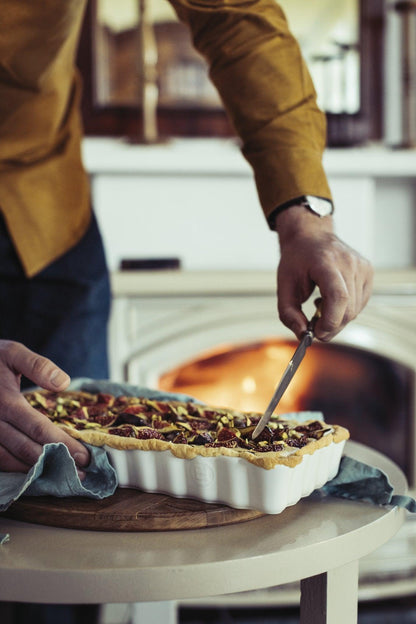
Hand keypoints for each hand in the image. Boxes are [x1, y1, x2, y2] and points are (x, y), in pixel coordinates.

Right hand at [0, 341, 89, 473]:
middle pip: (26, 449)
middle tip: (80, 473)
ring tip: (61, 475)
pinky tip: (33, 472)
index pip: (38, 428)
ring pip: (9, 461)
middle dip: (55, 462)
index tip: (85, 455)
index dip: (63, 444)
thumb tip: (64, 383)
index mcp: (4, 401)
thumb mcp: (12, 353)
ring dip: (35, 471)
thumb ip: (38, 366)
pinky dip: (14, 469)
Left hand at [274, 205, 373, 340]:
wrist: (311, 236)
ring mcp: (362, 267)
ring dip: (337, 318)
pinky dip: (346, 310)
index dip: (330, 321)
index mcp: (326, 262)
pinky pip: (361, 303)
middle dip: (332, 326)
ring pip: (356, 310)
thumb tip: (302, 336)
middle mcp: (349, 262)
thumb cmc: (296, 261)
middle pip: (348, 308)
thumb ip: (288, 314)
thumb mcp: (284, 287)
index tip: (316, 333)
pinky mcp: (368, 272)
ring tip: (320, 306)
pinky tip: (331, 299)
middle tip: (315, 328)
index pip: (338, 297)